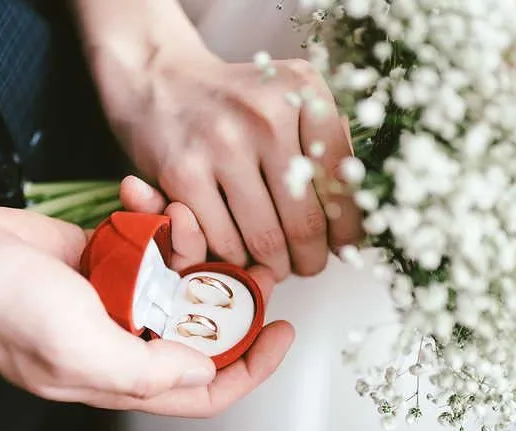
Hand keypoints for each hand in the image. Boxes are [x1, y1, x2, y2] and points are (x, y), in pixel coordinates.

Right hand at [0, 176, 294, 416]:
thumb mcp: (80, 353)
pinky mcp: (105, 257)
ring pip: (180, 278)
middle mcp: (128, 341)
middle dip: (233, 298)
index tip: (281, 333)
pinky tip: (137, 191)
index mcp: (124, 377)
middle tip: (255, 264)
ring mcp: (118, 297)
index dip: (251, 369)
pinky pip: (146, 240)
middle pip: (202, 330)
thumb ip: (147, 372)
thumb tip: (203, 372)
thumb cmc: (11, 309)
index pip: (204, 389)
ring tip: (181, 212)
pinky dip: (148, 215)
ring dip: (190, 243)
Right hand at [92, 43, 362, 280]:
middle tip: (308, 265)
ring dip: (274, 266)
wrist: (160, 80)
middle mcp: (266, 116)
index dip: (347, 229)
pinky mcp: (184, 173)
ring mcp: (222, 145)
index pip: (342, 184)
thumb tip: (355, 223)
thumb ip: (327, 146)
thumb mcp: (291, 101)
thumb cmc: (236, 103)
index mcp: (304, 93)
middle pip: (306, 221)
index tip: (343, 248)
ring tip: (275, 263)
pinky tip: (238, 251)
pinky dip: (233, 259)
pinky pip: (222, 242)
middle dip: (311, 258)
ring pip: (265, 240)